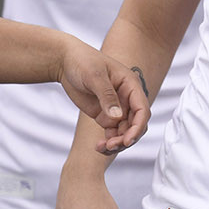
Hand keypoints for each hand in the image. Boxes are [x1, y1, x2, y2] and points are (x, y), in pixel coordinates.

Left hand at [55, 37, 150, 152]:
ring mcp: (117, 109)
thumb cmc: (83, 61)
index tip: (127, 140)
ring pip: (125, 132)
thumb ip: (106, 96)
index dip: (138, 127)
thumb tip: (117, 117)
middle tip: (110, 145)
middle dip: (127, 138)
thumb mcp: (94, 76)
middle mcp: (127, 98)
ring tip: (101, 147)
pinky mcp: (106, 116)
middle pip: (136, 124)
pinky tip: (98, 146)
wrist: (66, 62)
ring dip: (118, 143)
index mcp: (130, 85)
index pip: (142, 109)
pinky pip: (113, 134)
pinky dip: (108, 143)